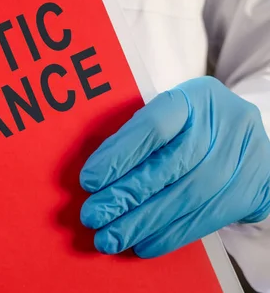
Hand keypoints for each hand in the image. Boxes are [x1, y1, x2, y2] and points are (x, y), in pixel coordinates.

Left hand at [79, 76, 269, 257]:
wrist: (243, 136)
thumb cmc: (190, 124)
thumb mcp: (169, 113)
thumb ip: (137, 136)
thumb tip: (95, 178)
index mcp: (195, 98)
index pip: (153, 126)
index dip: (120, 155)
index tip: (89, 181)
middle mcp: (225, 124)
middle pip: (168, 167)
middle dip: (124, 196)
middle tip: (93, 216)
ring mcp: (243, 159)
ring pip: (185, 198)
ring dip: (142, 223)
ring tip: (110, 238)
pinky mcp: (252, 191)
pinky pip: (205, 219)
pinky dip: (169, 235)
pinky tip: (142, 244)